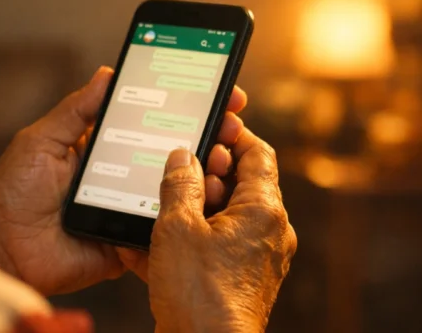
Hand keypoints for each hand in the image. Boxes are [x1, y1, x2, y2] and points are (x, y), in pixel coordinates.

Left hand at [0, 67, 249, 295]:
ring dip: (207, 170)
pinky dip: (191, 212)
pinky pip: (168, 224)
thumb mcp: (40, 140)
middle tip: (230, 122)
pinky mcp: (133, 237)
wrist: (2, 249)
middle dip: (209, 134)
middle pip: (175, 150)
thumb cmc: (13, 193)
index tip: (216, 91)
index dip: (185, 105)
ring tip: (220, 157)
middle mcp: (125, 172)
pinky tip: (209, 196)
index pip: (153, 119)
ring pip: (180, 187)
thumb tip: (108, 73)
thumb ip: (75, 110)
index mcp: (105, 145)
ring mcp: (132, 204)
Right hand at [118, 133, 296, 331]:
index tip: (207, 127)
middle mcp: (269, 232)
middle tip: (174, 172)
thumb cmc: (199, 294)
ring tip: (156, 209)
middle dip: (204, 175)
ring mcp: (256, 259)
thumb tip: (184, 157)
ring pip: (224, 217)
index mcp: (263, 210)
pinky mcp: (240, 282)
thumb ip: (180, 184)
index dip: (232, 134)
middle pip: (241, 184)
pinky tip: (152, 246)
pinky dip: (189, 241)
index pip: (258, 153)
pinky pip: (215, 248)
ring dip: (191, 209)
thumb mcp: (178, 227)